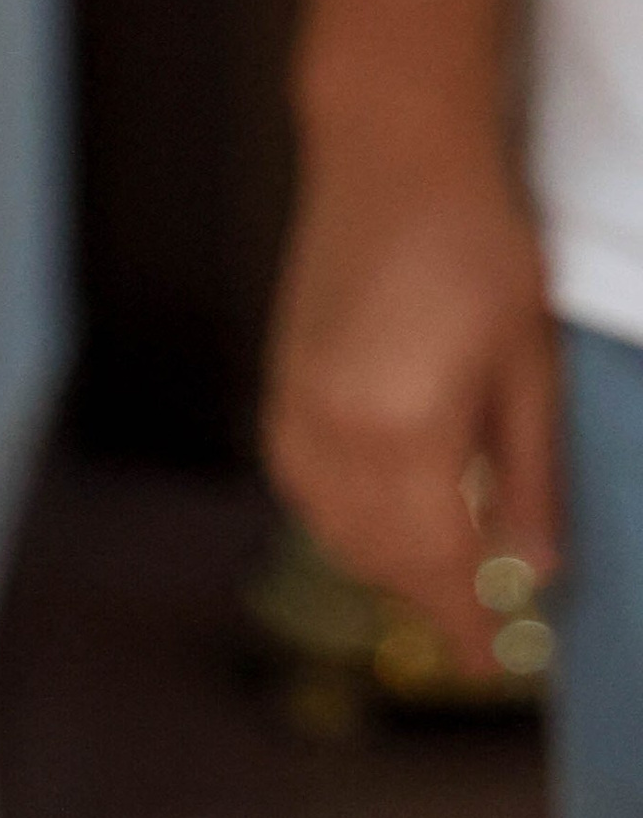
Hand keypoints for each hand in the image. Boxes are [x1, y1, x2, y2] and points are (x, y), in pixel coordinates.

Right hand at [264, 121, 558, 668]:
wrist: (390, 148)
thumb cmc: (475, 242)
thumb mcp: (528, 361)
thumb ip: (528, 473)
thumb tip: (535, 569)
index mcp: (404, 428)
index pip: (436, 562)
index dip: (465, 625)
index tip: (494, 669)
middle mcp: (334, 425)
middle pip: (378, 554)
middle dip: (427, 601)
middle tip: (478, 627)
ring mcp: (297, 398)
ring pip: (330, 525)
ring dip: (380, 564)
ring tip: (436, 574)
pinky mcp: (282, 374)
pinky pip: (299, 481)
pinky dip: (336, 516)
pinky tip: (374, 512)